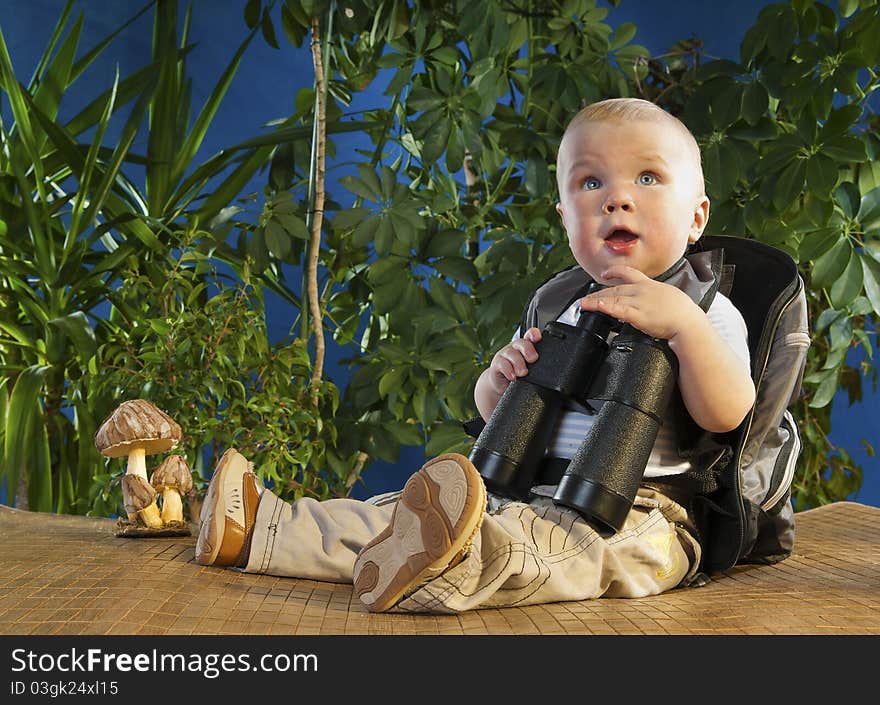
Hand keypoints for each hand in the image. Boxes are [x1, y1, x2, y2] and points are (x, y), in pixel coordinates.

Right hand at [486, 327, 541, 393]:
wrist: (502, 385)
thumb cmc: (520, 375)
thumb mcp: (532, 369)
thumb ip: (540, 366)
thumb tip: (553, 371)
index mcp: (526, 347)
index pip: (530, 336)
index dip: (534, 334)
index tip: (538, 337)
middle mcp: (515, 349)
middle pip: (521, 343)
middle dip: (527, 349)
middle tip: (533, 359)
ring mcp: (505, 355)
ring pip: (511, 353)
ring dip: (518, 362)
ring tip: (523, 372)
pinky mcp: (497, 365)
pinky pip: (502, 364)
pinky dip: (508, 370)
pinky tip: (513, 376)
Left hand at [579, 265, 700, 340]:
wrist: (688, 322)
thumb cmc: (683, 313)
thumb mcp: (668, 297)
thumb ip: (654, 298)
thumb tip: (648, 302)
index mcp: (649, 285)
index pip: (628, 273)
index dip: (614, 272)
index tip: (604, 274)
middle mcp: (642, 291)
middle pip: (614, 290)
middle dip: (598, 294)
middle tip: (585, 298)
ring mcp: (639, 302)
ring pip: (612, 299)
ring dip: (595, 301)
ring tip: (584, 304)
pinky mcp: (638, 315)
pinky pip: (618, 310)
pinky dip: (606, 307)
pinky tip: (597, 306)